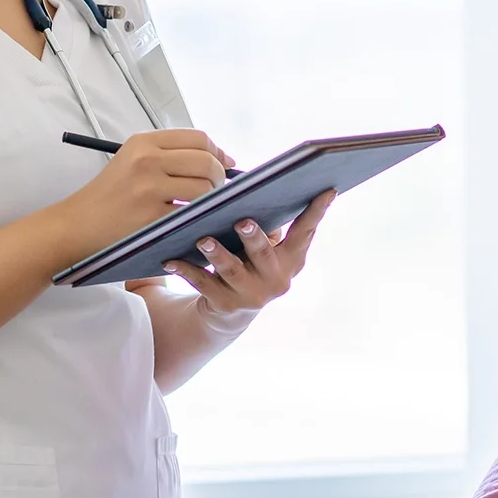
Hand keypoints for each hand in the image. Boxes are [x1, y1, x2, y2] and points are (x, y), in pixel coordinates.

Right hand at [51, 129, 230, 260]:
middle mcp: (147, 160)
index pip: (197, 138)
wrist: (77, 225)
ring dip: (210, 200)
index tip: (225, 164)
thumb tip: (218, 158)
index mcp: (143, 142)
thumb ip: (170, 155)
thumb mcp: (132, 161)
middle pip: (206, 161)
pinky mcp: (152, 216)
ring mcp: (150, 188)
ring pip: (204, 188)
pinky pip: (191, 214)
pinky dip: (196, 218)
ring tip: (199, 206)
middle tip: (215, 190)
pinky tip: (187, 220)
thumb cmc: (109, 195)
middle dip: (219, 177)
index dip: (217, 152)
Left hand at [159, 190, 335, 328]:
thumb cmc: (248, 263)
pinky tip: (170, 258)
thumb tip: (260, 186)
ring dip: (217, 254)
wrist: (229, 311)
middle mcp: (276, 279)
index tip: (326, 190)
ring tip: (204, 240)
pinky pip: (203, 284)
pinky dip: (186, 270)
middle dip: (254, 238)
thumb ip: (270, 224)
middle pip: (264, 254)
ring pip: (232, 270)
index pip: (306, 232)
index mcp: (291, 259)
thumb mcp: (265, 247)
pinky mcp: (225, 304)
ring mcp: (251, 295)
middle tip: (243, 221)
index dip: (317, 212)